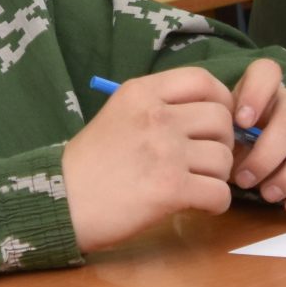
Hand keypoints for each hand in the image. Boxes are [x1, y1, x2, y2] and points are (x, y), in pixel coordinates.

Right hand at [62, 66, 239, 251]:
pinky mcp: (171, 189)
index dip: (220, 100)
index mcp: (142, 92)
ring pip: (224, 158)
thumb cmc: (88, 163)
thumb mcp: (117, 114)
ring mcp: (165, 152)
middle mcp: (157, 116)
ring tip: (198, 185)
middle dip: (222, 142)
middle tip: (206, 160)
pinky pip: (219, 193)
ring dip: (218, 176)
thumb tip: (208, 113)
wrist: (61, 202)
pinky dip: (215, 204)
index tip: (215, 122)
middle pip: (221, 120)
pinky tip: (199, 206)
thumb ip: (157, 107)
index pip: (202, 80)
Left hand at [226, 59, 285, 214]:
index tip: (240, 122)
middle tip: (245, 181)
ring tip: (268, 196)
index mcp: (266, 91)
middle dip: (268, 154)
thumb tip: (220, 151)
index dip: (256, 93)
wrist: (262, 159)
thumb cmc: (239, 143)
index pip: (267, 72)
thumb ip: (223, 135)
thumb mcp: (225, 135)